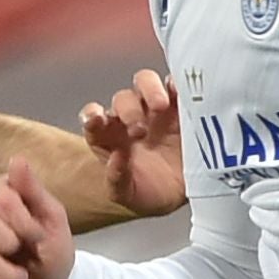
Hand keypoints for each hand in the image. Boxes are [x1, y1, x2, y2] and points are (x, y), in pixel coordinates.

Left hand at [81, 66, 186, 218]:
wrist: (186, 195)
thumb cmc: (150, 193)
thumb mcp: (129, 195)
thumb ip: (117, 179)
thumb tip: (115, 158)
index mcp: (110, 136)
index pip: (94, 119)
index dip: (92, 116)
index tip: (96, 120)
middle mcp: (130, 117)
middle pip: (122, 99)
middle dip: (127, 110)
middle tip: (139, 130)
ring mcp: (156, 108)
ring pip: (146, 83)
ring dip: (150, 90)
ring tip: (160, 106)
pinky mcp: (181, 105)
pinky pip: (177, 85)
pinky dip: (177, 83)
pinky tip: (180, 92)